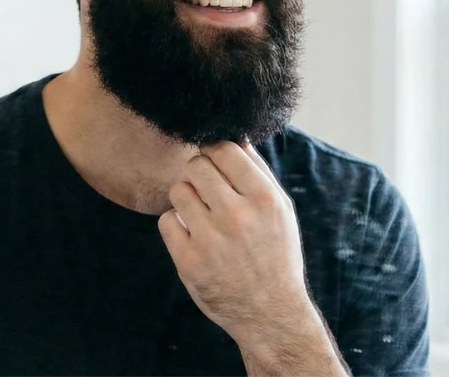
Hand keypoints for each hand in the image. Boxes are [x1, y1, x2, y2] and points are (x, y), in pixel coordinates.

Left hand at [159, 141, 345, 375]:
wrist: (269, 311)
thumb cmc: (276, 254)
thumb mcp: (281, 211)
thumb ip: (259, 172)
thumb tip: (237, 138)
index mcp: (264, 199)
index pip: (224, 150)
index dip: (216, 152)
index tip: (217, 164)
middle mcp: (237, 216)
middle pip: (196, 165)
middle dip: (200, 172)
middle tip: (208, 189)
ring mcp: (211, 240)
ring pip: (179, 190)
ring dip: (187, 197)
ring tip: (203, 214)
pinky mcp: (188, 261)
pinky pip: (167, 220)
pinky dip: (177, 225)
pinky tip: (194, 235)